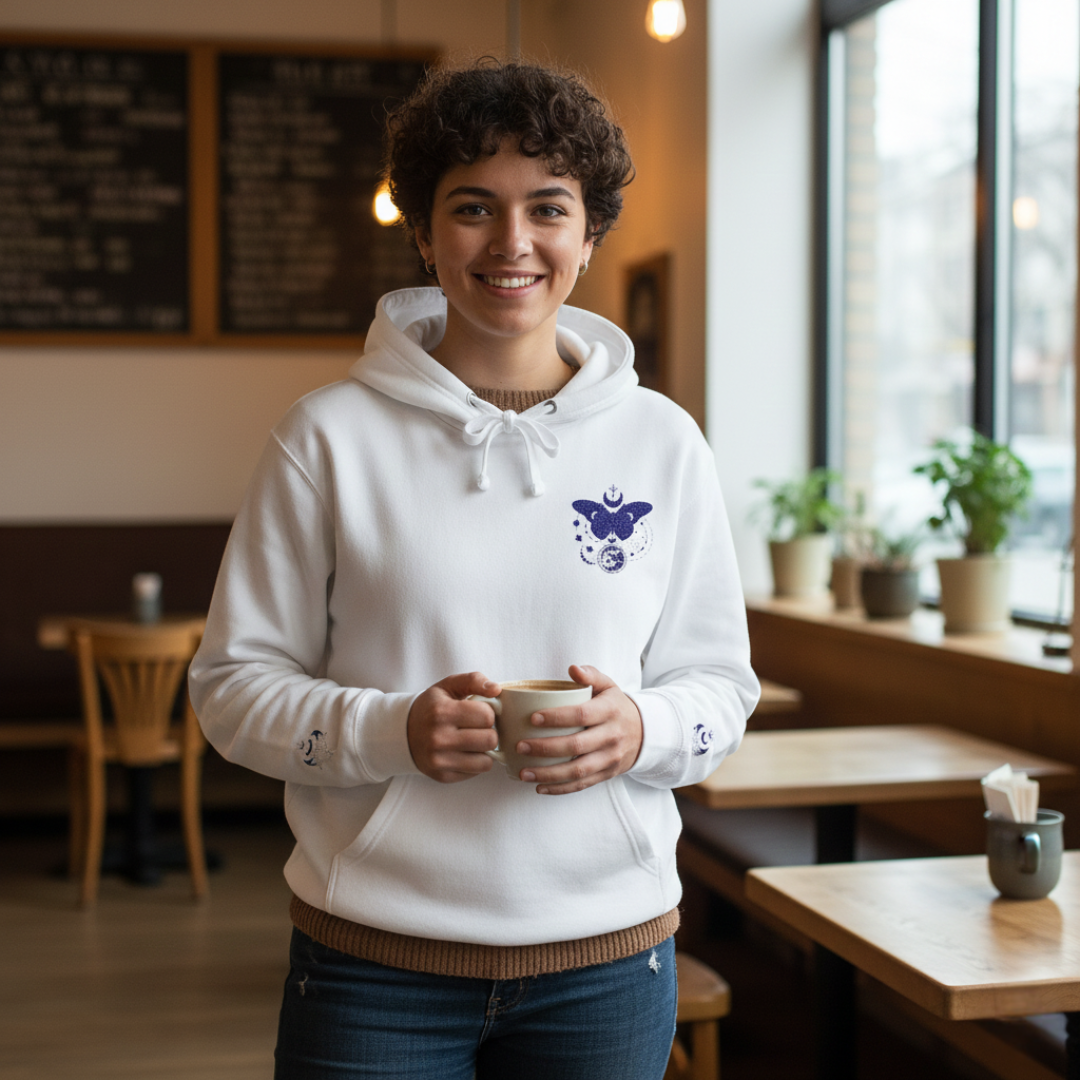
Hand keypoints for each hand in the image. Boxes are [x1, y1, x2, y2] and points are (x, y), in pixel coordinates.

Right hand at [407, 672, 499, 782]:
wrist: (403, 732)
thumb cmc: (431, 707)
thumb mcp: (448, 686)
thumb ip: (473, 680)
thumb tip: (496, 689)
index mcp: (442, 712)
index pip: (487, 716)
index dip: (488, 713)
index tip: (479, 712)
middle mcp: (439, 738)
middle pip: (490, 740)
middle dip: (489, 732)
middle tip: (478, 728)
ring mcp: (439, 760)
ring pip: (486, 761)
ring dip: (484, 750)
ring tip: (472, 741)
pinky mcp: (442, 776)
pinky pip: (475, 772)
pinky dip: (475, 763)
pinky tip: (463, 752)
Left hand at [517, 665, 642, 794]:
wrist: (645, 733)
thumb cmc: (616, 707)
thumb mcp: (608, 686)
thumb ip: (591, 675)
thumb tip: (572, 668)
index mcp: (609, 711)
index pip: (581, 715)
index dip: (556, 717)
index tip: (532, 718)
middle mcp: (611, 736)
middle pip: (576, 745)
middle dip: (545, 747)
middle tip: (520, 746)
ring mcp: (610, 758)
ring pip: (577, 770)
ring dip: (548, 774)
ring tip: (523, 772)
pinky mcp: (607, 774)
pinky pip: (582, 784)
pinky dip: (559, 789)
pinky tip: (539, 787)